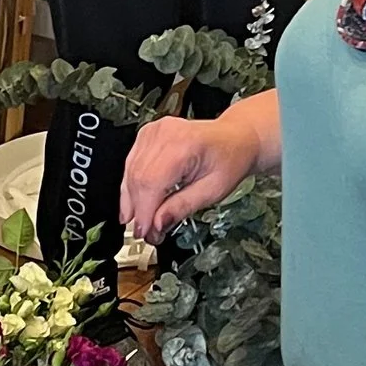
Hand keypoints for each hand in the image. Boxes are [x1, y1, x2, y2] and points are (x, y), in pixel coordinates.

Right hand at [122, 113, 261, 241]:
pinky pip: (131, 164)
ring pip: (130, 172)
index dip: (144, 212)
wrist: (235, 138)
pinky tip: (135, 202)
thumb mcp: (213, 191)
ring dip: (131, 200)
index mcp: (184, 144)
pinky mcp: (148, 135)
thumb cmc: (230, 159)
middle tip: (145, 232)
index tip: (145, 233)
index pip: (151, 182)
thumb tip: (157, 224)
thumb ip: (183, 207)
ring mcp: (154, 132)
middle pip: (138, 178)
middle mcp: (165, 134)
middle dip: (138, 210)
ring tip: (140, 221)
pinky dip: (132, 186)